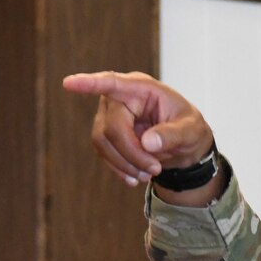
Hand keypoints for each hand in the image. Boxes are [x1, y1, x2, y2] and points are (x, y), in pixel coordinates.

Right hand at [61, 71, 213, 190]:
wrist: (185, 145)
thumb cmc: (189, 128)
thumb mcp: (192, 130)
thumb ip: (173, 134)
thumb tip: (148, 143)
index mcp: (141, 88)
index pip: (112, 83)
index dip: (90, 84)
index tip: (69, 83)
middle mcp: (119, 98)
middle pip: (111, 127)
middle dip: (132, 153)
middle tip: (154, 170)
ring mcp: (108, 116)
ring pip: (102, 142)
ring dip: (125, 163)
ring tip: (149, 174)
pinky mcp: (106, 134)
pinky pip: (103, 152)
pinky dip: (119, 168)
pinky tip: (135, 178)